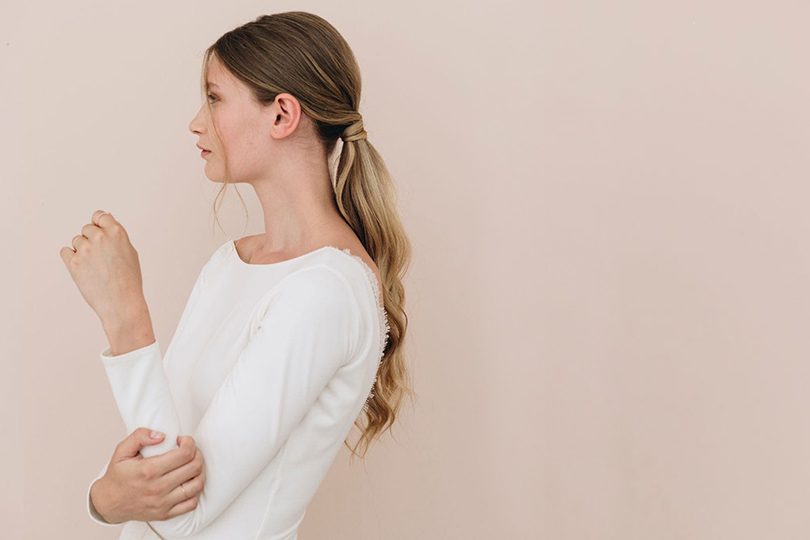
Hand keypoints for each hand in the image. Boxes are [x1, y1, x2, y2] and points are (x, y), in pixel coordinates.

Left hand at [59, 210, 145, 325]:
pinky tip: (84, 269)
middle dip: (91, 239)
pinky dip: (71, 258)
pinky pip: (65, 252)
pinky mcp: (73, 262)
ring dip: (82, 250)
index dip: (100, 224)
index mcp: (116, 232)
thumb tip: (106, 218)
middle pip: (87, 228)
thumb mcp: (130, 252)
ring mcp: (85, 249)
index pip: (100, 216)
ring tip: (96, 267)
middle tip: (101, 257)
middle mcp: (100, 237)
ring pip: (76, 241)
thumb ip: (116, 234)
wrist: (122, 303)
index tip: (101, 234)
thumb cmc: (129, 280)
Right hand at [92, 428, 205, 523]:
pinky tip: (188, 482)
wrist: (108, 503)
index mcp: (148, 470)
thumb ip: (139, 436)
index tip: (183, 440)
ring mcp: (162, 503)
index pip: (184, 454)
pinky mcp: (165, 514)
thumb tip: (161, 436)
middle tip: (189, 450)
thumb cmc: (117, 475)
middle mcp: (157, 488)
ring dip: (199, 471)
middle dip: (196, 454)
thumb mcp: (122, 451)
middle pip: (194, 467)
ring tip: (191, 464)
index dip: (189, 443)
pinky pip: (191, 503)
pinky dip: (195, 491)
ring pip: (197, 485)